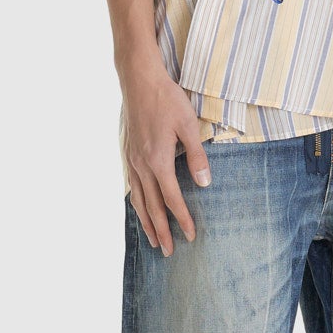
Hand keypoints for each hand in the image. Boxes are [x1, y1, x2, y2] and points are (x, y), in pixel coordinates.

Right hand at [120, 50, 210, 255]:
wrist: (138, 80)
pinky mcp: (128, 153)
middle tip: (170, 252)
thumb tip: (204, 184)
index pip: (172, 199)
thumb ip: (197, 156)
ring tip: (154, 240)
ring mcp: (132, 160)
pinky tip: (140, 208)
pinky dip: (137, 203)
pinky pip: (132, 186)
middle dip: (162, 231)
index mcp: (158, 161)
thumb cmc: (167, 100)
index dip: (182, 220)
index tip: (191, 236)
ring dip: (147, 222)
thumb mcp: (189, 125)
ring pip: (139, 199)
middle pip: (152, 206)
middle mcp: (142, 165)